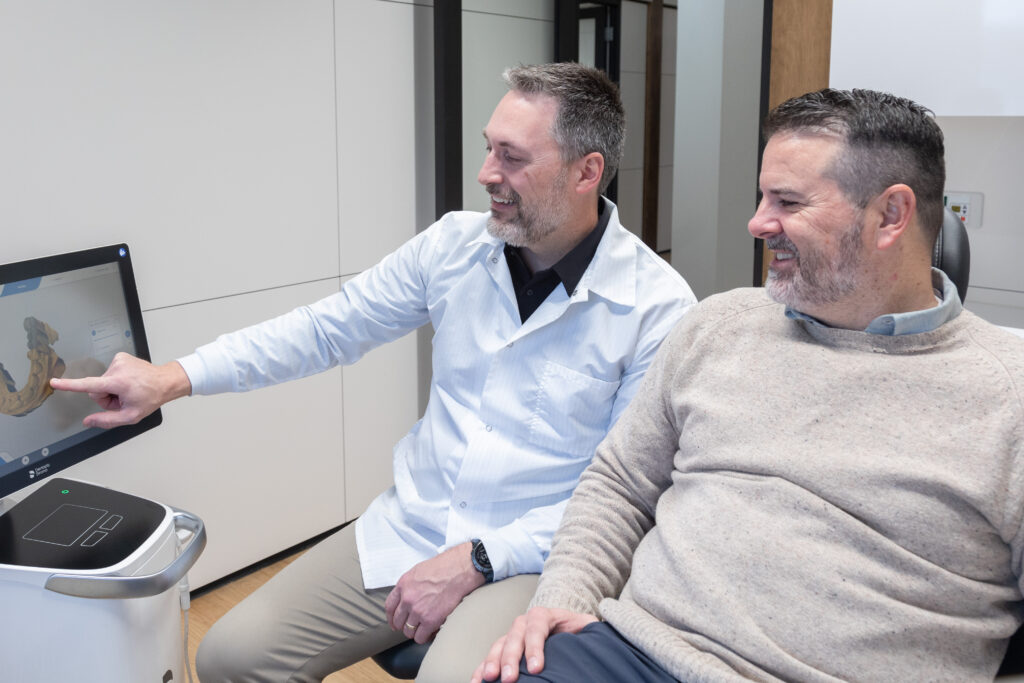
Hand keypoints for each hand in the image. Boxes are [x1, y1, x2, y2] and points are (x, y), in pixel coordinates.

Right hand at [50, 352, 191, 428]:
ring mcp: (119, 360)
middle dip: (106, 397)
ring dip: (113, 389)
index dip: (69, 385)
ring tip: (129, 390)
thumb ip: (107, 420)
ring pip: (103, 381)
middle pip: (96, 389)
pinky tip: (129, 382)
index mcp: (118, 383)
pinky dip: (117, 380)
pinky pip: (110, 373)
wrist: (165, 381)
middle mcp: (117, 368)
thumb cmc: (151, 398)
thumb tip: (88, 421)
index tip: (54, 382)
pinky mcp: (120, 356)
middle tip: (123, 399)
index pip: (88, 385)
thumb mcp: (131, 416)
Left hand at [384, 542, 484, 643]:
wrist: (460, 570)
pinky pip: (421, 637)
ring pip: (409, 631)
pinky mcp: (430, 620)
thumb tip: (409, 596)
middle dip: (405, 625)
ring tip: (424, 629)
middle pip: (398, 621)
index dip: (391, 617)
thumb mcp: (420, 571)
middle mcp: (407, 598)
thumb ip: (411, 585)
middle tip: (413, 626)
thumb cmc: (445, 567)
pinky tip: (431, 632)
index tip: (395, 623)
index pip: (389, 606)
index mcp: (403, 584)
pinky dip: (425, 636)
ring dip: (416, 632)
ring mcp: (418, 610)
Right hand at [470, 606, 596, 682]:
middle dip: (510, 659)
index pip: (536, 629)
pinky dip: (481, 669)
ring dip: (491, 663)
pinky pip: (490, 658)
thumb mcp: (587, 627)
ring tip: (488, 680)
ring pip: (498, 647)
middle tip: (509, 679)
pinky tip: (476, 682)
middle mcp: (523, 623)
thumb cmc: (577, 630)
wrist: (563, 624)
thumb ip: (592, 631)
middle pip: (514, 638)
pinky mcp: (503, 648)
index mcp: (544, 616)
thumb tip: (601, 639)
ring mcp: (511, 635)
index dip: (535, 648)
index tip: (536, 669)